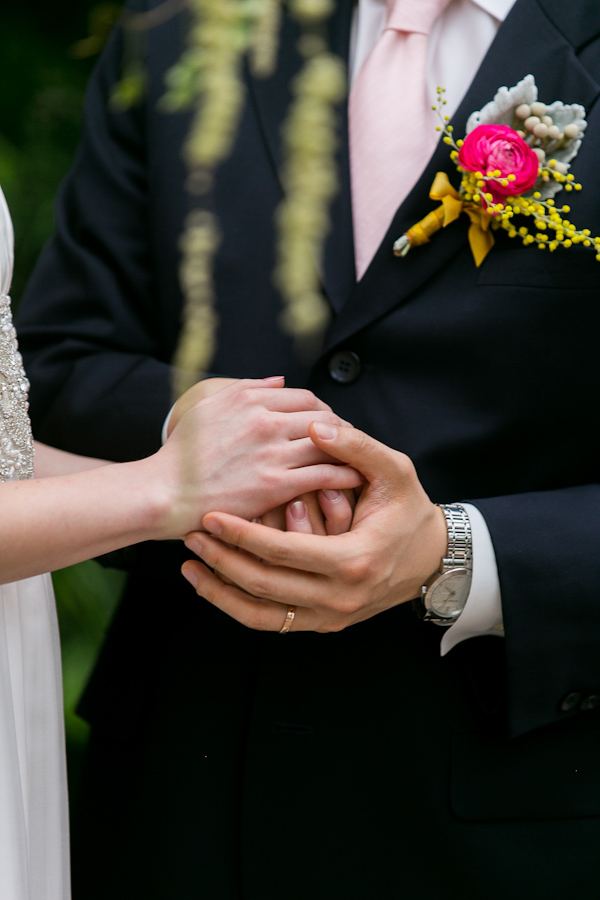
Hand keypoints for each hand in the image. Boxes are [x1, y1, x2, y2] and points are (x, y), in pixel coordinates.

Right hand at [155, 378, 362, 538]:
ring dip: (349, 451)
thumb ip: (246, 389)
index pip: (305, 398)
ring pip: (328, 443)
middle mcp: (264, 421)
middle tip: (351, 443)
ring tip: (358, 461)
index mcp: (249, 399)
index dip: (323, 411)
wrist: (163, 492)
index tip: (330, 424)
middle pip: (323, 417)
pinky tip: (354, 480)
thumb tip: (280, 380)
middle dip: (341, 429)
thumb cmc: (182, 453)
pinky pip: (325, 474)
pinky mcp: (276, 485)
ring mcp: (271, 453)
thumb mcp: (207, 408)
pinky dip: (345, 474)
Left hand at [181, 422, 446, 631]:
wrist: (432, 558)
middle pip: (264, 585)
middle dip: (222, 560)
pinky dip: (239, 607)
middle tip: (191, 536)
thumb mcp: (394, 472)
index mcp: (354, 560)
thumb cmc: (411, 510)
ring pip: (262, 614)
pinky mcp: (324, 623)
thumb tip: (315, 425)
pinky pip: (273, 623)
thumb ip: (355, 447)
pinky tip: (215, 587)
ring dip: (221, 591)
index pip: (282, 551)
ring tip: (192, 566)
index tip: (210, 515)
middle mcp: (340, 596)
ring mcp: (331, 616)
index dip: (242, 533)